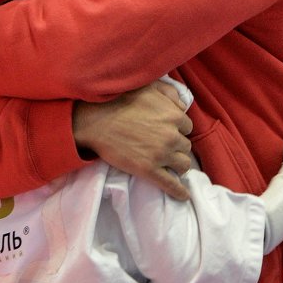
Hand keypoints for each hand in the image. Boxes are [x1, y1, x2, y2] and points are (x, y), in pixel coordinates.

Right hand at [73, 80, 193, 200]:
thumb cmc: (119, 99)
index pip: (187, 127)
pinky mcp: (148, 170)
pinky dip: (179, 191)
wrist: (95, 120)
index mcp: (173, 116)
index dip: (178, 130)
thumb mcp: (148, 87)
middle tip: (165, 147)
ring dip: (178, 165)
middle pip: (186, 146)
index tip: (169, 132)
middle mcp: (171, 136)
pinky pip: (170, 184)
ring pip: (183, 164)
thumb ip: (169, 92)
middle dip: (177, 147)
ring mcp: (161, 155)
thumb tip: (181, 104)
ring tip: (171, 165)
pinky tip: (182, 195)